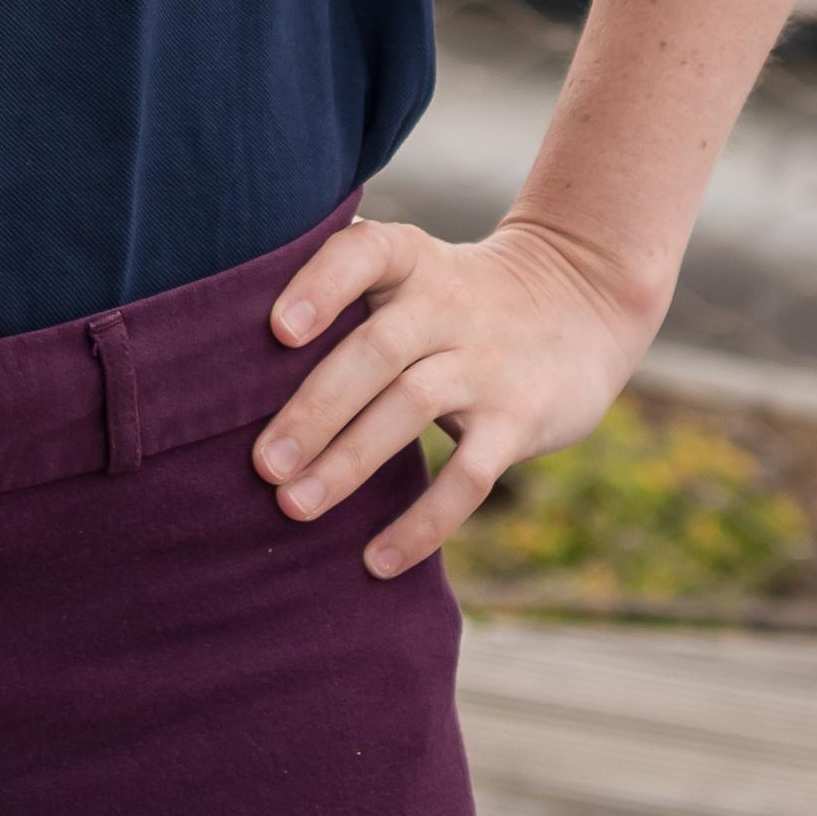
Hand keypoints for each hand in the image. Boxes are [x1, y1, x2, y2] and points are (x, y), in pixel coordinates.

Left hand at [250, 216, 661, 580]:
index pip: (362, 255)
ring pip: (412, 408)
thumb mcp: (414, 273)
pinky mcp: (520, 418)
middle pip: (376, 351)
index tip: (276, 330)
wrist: (583, 299)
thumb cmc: (457, 298)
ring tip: (295, 506)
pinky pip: (469, 476)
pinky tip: (376, 560)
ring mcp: (487, 363)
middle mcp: (448, 305)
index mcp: (410, 262)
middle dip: (315, 410)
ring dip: (350, 461)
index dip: (320, 287)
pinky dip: (423, 522)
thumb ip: (346, 303)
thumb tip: (233, 378)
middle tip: (263, 465)